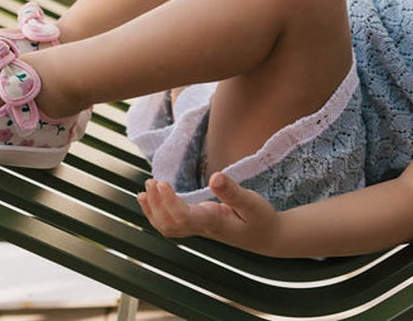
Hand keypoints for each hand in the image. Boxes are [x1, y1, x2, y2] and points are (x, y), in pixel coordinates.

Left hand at [138, 172, 280, 253]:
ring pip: (168, 227)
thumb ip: (232, 191)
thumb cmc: (261, 219)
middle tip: (151, 180)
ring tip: (145, 189)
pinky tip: (151, 200)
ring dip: (153, 210)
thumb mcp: (252, 202)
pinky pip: (171, 225)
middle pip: (170, 224)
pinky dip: (157, 213)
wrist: (267, 237)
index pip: (183, 217)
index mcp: (213, 222)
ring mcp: (199, 229)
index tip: (161, 183)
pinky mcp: (198, 225)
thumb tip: (215, 176)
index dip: (168, 202)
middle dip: (156, 204)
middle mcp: (202, 228)